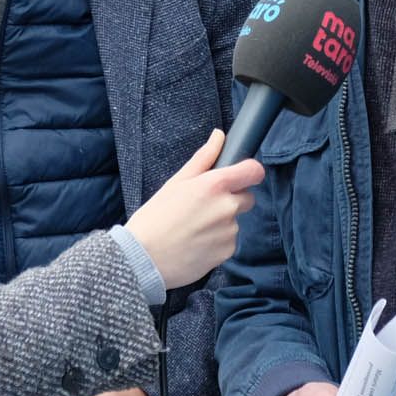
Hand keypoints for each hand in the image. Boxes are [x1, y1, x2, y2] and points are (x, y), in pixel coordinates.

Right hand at [125, 130, 263, 287]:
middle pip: (246, 197)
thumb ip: (203, 158)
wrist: (142, 259)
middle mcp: (227, 207)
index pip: (254, 171)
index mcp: (215, 185)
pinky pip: (229, 241)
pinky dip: (217, 242)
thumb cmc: (155, 218)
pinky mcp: (227, 252)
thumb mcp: (176, 182)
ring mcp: (229, 231)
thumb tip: (219, 136)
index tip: (239, 176)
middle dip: (231, 199)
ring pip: (235, 221)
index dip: (248, 172)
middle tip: (203, 206)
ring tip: (193, 228)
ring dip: (221, 222)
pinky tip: (195, 243)